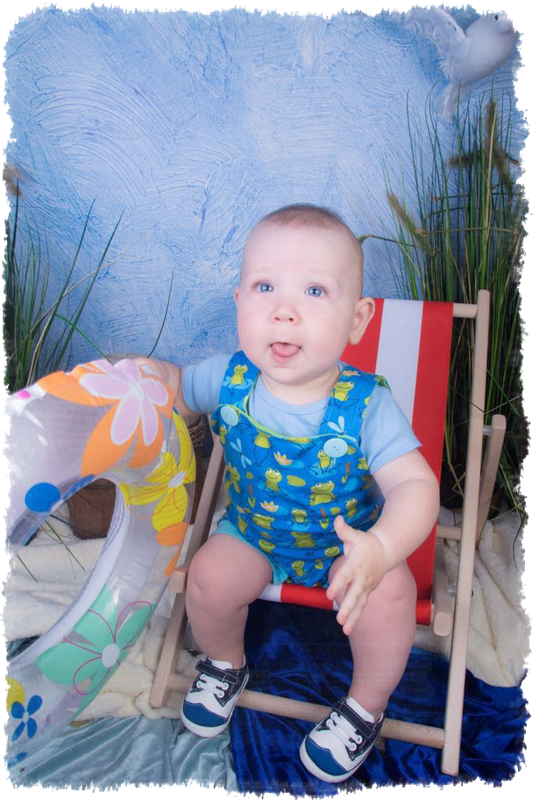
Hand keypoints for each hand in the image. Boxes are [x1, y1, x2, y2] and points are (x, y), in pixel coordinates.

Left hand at [326, 516, 387, 635]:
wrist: (386, 551)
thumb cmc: (366, 543)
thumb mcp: (355, 535)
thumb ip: (344, 530)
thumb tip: (336, 519)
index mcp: (354, 566)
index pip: (344, 577)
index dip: (337, 585)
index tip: (329, 595)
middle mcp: (361, 579)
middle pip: (353, 595)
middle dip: (347, 608)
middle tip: (339, 620)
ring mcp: (365, 587)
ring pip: (359, 605)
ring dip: (353, 618)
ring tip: (345, 630)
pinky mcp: (367, 592)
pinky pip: (362, 607)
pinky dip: (356, 617)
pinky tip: (347, 628)